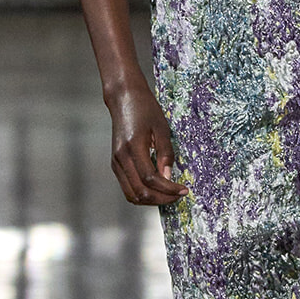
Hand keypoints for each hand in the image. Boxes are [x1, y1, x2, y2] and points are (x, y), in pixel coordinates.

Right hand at [108, 83, 186, 206]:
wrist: (124, 99)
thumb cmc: (144, 109)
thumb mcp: (162, 129)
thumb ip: (166, 154)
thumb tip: (169, 177)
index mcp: (133, 148)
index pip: (151, 179)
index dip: (168, 189)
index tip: (183, 190)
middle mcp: (121, 158)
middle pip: (140, 192)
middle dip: (162, 199)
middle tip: (178, 195)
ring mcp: (116, 163)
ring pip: (132, 195)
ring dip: (151, 200)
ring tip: (169, 195)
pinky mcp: (116, 164)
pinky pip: (128, 188)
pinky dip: (142, 194)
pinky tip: (157, 189)